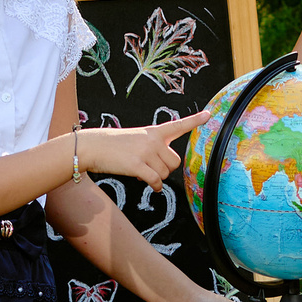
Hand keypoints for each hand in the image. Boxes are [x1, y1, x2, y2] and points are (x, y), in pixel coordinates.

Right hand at [75, 112, 202, 188]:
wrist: (92, 146)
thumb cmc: (112, 144)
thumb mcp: (135, 139)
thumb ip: (152, 148)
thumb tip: (161, 172)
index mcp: (153, 132)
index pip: (178, 125)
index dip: (195, 120)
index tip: (209, 114)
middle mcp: (153, 140)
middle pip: (175, 162)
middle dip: (166, 169)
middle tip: (153, 168)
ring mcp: (145, 153)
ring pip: (165, 173)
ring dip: (157, 177)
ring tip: (143, 172)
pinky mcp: (137, 166)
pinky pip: (156, 181)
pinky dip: (155, 187)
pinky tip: (152, 187)